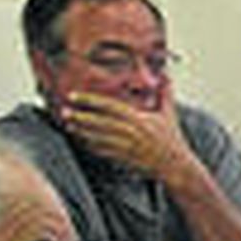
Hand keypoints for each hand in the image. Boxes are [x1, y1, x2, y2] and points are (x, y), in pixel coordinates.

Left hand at [59, 85, 193, 182]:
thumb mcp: (170, 114)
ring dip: (82, 131)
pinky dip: (90, 146)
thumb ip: (165, 94)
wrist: (176, 166)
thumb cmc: (172, 139)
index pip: (110, 107)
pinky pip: (103, 151)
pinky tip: (81, 140)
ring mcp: (127, 147)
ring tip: (68, 124)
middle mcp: (132, 133)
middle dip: (81, 117)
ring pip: (98, 138)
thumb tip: (167, 74)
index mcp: (140, 119)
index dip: (91, 101)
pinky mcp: (125, 159)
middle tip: (64, 111)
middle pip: (100, 123)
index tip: (75, 96)